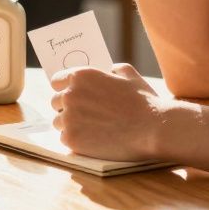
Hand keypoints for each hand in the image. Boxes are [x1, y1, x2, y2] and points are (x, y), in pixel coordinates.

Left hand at [50, 64, 176, 161]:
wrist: (153, 129)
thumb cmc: (143, 101)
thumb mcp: (129, 74)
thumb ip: (112, 69)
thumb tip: (106, 71)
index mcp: (80, 76)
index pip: (57, 80)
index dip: (63, 87)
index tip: (69, 94)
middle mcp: (70, 94)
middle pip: (55, 101)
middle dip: (66, 107)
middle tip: (82, 114)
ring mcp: (69, 118)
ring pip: (58, 122)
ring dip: (70, 124)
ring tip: (89, 128)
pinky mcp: (72, 139)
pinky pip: (65, 138)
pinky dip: (76, 140)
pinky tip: (92, 139)